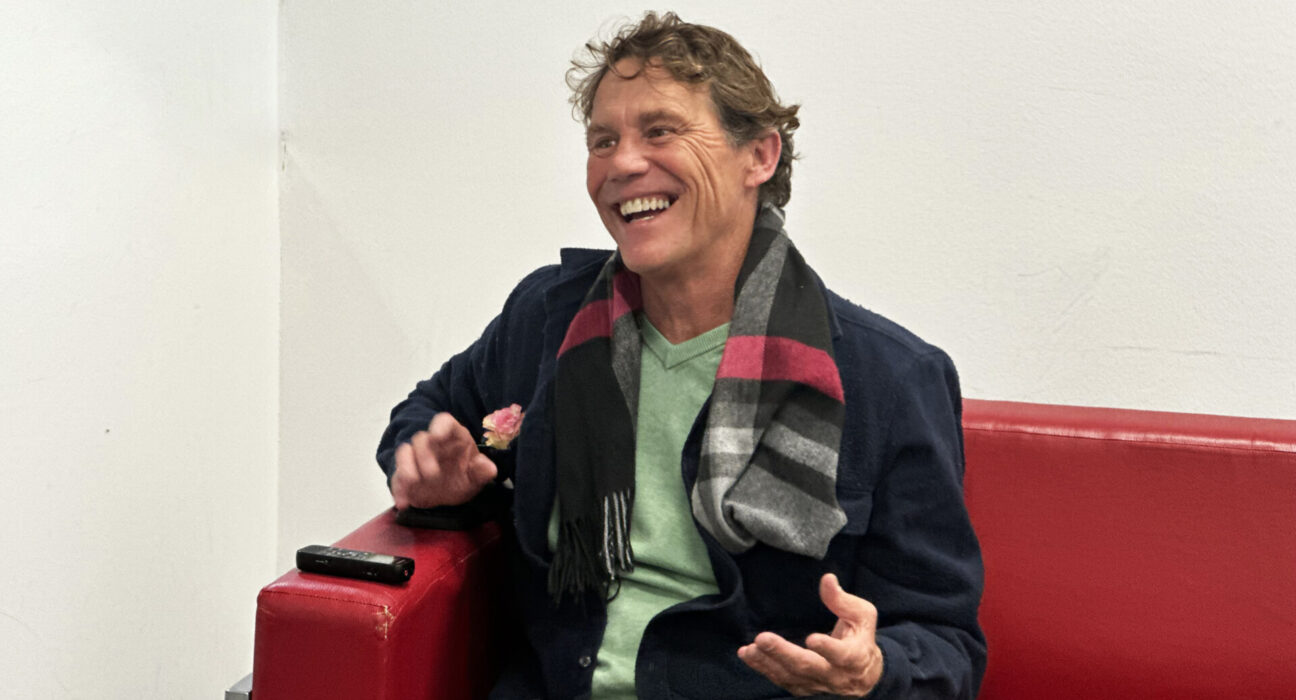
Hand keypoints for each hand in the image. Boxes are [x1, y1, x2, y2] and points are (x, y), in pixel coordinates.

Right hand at [390, 412, 497, 509]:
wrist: (452, 492)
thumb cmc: (465, 476)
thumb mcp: (478, 476)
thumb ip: (483, 471)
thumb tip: (489, 468)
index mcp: (452, 437)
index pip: (444, 422)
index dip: (440, 427)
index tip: (438, 436)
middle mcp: (431, 444)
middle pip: (421, 438)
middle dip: (424, 454)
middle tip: (432, 473)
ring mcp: (416, 459)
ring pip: (404, 452)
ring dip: (406, 466)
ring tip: (413, 482)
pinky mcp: (404, 476)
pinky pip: (397, 478)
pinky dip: (398, 489)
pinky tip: (404, 503)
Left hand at [738, 573, 883, 696]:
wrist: (863, 674)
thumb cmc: (860, 637)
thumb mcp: (862, 616)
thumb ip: (843, 600)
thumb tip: (827, 579)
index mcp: (855, 657)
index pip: (842, 656)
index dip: (828, 649)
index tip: (812, 638)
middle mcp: (835, 676)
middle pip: (808, 667)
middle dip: (784, 654)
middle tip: (763, 638)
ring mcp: (817, 684)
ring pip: (791, 677)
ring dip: (768, 663)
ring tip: (749, 649)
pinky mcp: (803, 688)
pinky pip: (781, 680)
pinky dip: (763, 668)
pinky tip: (748, 655)